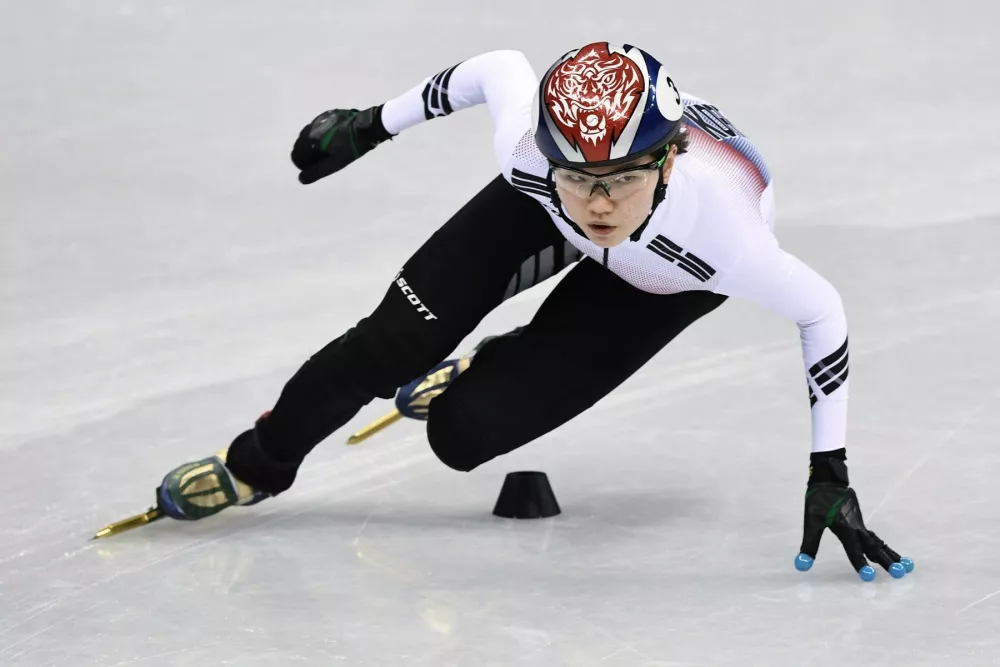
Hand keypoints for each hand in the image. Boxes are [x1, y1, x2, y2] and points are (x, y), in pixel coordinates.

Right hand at [290, 105, 392, 184]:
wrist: (367, 126)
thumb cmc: (351, 147)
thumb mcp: (334, 164)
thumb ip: (316, 171)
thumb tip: (301, 179)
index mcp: (310, 139)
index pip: (296, 155)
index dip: (303, 165)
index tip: (314, 169)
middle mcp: (310, 127)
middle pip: (301, 145)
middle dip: (307, 155)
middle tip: (322, 161)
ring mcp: (318, 119)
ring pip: (308, 135)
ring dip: (313, 145)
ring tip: (328, 151)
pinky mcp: (326, 114)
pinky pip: (317, 127)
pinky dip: (319, 136)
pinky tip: (333, 139)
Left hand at [795, 449, 912, 580]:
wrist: (829, 481)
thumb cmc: (818, 501)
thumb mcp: (811, 521)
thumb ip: (809, 544)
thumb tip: (802, 565)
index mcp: (846, 529)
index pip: (854, 551)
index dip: (860, 564)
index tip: (869, 577)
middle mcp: (857, 528)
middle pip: (874, 548)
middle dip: (887, 562)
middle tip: (900, 574)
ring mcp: (860, 525)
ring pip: (878, 543)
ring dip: (890, 554)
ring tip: (905, 566)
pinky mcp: (860, 522)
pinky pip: (875, 537)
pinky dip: (883, 546)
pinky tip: (887, 552)